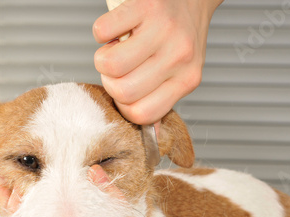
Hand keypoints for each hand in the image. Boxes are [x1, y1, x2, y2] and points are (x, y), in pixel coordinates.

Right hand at [93, 0, 223, 124]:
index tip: (125, 89)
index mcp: (187, 80)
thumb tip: (149, 132)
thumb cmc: (181, 36)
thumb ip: (163, 98)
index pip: (142, 115)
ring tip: (116, 48)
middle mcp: (179, 57)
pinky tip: (117, 29)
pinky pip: (102, 31)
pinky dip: (102, 32)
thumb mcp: (182, 71)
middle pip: (123, 91)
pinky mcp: (145, 6)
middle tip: (119, 66)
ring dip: (103, 58)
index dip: (123, 106)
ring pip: (110, 65)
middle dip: (110, 81)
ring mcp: (163, 31)